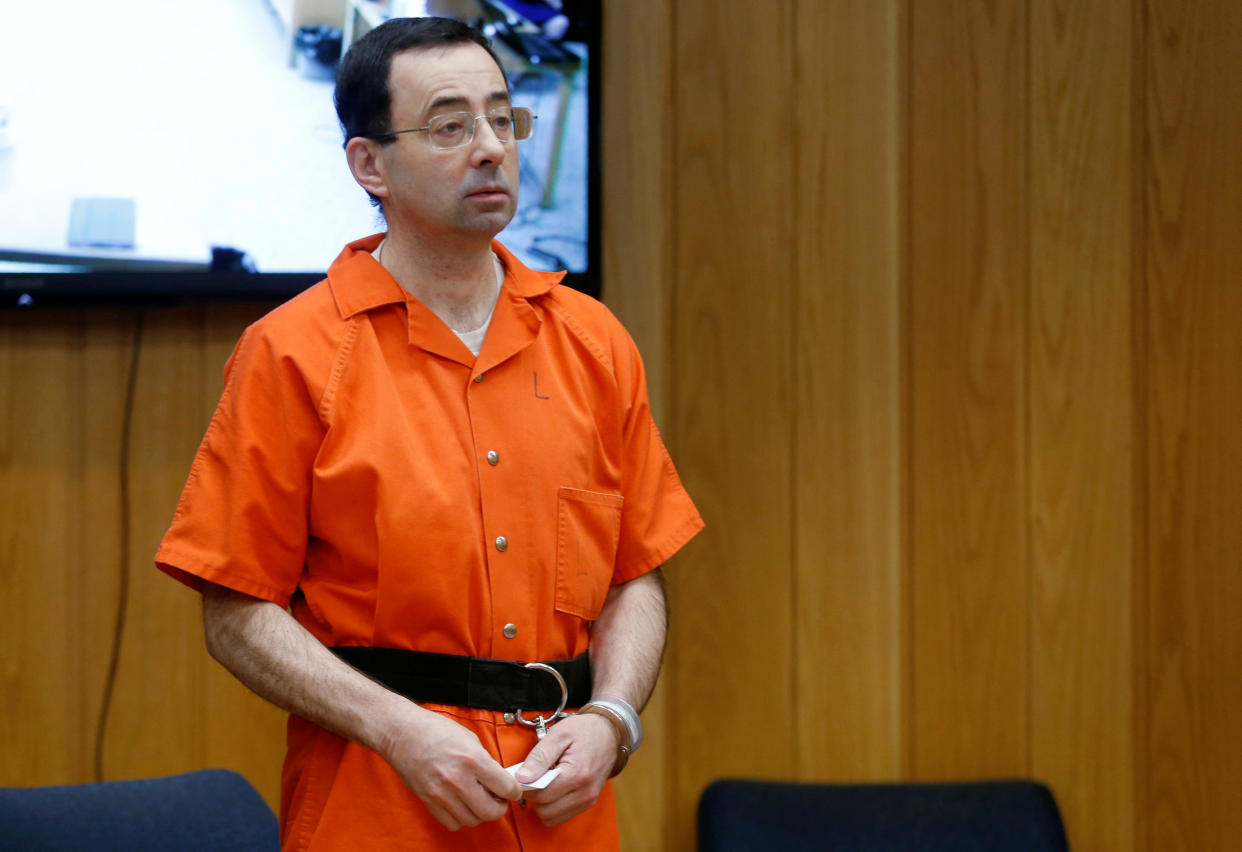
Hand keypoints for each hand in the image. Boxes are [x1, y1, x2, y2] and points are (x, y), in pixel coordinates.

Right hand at [382, 708, 521, 830]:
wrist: (402, 733)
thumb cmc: (434, 730)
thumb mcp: (469, 738)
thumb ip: (486, 761)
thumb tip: (499, 780)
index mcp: (472, 759)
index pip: (506, 787)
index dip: (515, 791)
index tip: (513, 790)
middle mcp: (458, 779)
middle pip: (491, 811)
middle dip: (500, 807)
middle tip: (499, 798)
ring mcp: (441, 794)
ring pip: (473, 820)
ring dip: (480, 813)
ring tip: (479, 799)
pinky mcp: (429, 802)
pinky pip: (453, 823)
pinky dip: (461, 817)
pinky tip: (462, 804)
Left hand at [516, 713, 619, 825]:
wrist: (610, 732)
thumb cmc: (584, 731)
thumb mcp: (559, 734)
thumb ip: (539, 756)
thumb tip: (522, 777)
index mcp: (577, 774)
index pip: (540, 794)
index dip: (526, 786)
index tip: (523, 774)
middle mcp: (585, 792)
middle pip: (545, 810)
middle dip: (534, 796)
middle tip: (534, 777)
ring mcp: (588, 800)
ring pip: (552, 817)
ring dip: (543, 803)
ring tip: (544, 782)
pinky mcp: (588, 803)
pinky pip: (561, 816)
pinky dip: (552, 806)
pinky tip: (554, 788)